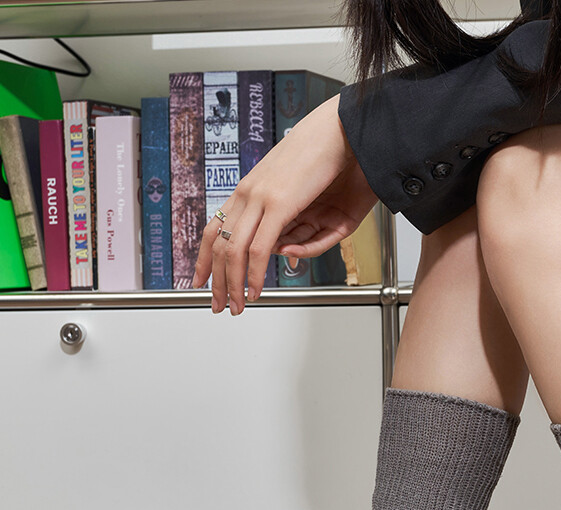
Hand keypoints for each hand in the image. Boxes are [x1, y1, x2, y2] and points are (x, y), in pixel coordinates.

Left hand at [193, 93, 378, 314]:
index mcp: (250, 188)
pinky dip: (254, 274)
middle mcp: (247, 192)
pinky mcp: (278, 204)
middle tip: (215, 304)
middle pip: (218, 243)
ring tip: (234, 306)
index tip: (200, 279)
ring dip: (231, 283)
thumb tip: (283, 245)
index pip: (215, 227)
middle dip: (214, 280)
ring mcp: (259, 197)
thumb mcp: (299, 195)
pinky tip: (254, 290)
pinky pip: (258, 248)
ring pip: (233, 250)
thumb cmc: (325, 158)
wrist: (339, 131)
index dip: (205, 258)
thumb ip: (288, 220)